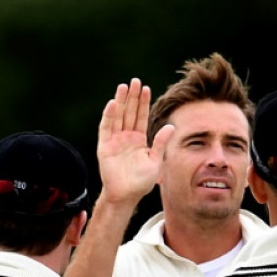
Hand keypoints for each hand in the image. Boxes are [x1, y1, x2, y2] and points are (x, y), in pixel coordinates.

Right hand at [96, 78, 173, 205]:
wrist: (126, 195)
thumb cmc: (141, 182)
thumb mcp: (156, 161)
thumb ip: (161, 143)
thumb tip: (171, 126)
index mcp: (139, 139)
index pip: (141, 116)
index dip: (143, 103)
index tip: (146, 88)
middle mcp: (126, 137)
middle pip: (129, 112)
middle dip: (132, 97)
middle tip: (135, 81)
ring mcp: (115, 140)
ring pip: (118, 116)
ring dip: (121, 102)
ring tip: (124, 86)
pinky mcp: (105, 146)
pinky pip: (106, 128)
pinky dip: (109, 116)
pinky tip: (113, 103)